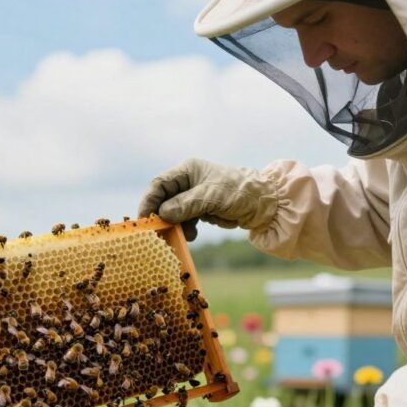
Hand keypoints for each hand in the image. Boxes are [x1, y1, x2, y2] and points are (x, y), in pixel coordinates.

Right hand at [137, 158, 278, 240]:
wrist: (263, 205)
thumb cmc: (239, 192)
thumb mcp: (212, 197)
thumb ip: (186, 204)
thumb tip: (163, 213)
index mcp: (188, 171)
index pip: (160, 184)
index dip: (149, 201)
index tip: (144, 219)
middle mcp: (188, 182)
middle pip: (164, 199)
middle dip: (161, 216)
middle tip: (157, 233)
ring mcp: (193, 197)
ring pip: (173, 213)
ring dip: (174, 225)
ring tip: (181, 236)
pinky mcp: (200, 210)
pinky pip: (184, 221)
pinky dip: (185, 230)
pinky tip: (192, 235)